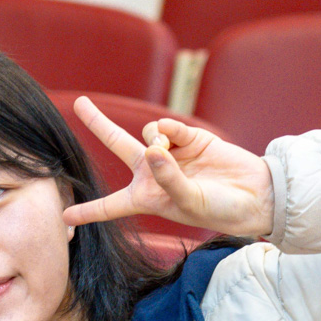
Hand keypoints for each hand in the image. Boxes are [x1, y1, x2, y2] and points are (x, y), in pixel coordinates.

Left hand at [62, 95, 273, 237]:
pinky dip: (168, 131)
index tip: (65, 217)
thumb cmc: (219, 208)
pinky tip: (178, 141)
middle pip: (116, 144)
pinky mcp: (188, 138)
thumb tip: (152, 148)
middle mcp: (152, 173)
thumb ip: (167, 177)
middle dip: (98, 122)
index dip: (87, 212)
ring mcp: (169, 153)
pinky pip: (167, 127)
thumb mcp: (189, 201)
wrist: (255, 194)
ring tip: (172, 154)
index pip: (109, 206)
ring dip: (154, 140)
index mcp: (146, 199)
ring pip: (145, 134)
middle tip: (79, 103)